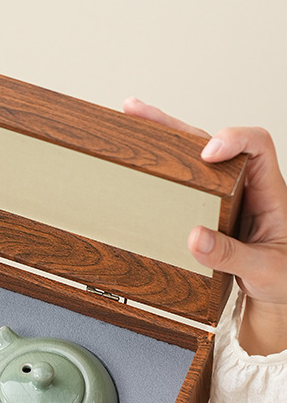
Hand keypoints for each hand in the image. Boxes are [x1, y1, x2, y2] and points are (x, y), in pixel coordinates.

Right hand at [124, 98, 286, 354]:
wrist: (278, 290)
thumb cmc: (282, 277)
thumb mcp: (263, 271)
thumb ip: (229, 256)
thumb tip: (193, 236)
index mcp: (270, 192)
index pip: (258, 145)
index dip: (231, 139)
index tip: (206, 154)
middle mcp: (246, 186)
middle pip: (212, 138)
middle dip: (175, 124)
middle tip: (138, 112)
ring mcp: (225, 195)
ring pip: (194, 155)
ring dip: (163, 136)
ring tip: (131, 118)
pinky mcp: (208, 208)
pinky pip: (185, 180)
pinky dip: (162, 165)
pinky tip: (140, 156)